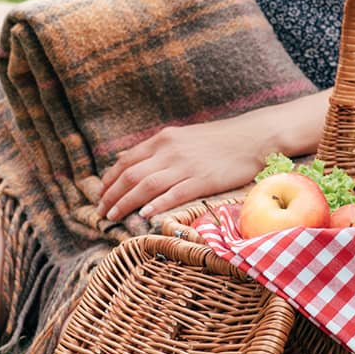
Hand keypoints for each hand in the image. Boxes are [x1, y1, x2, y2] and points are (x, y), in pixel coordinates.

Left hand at [96, 117, 270, 220]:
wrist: (254, 137)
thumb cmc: (220, 139)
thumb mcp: (183, 136)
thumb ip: (156, 149)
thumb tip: (126, 158)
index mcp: (164, 139)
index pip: (126, 160)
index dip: (110, 179)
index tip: (100, 194)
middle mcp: (170, 151)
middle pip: (131, 175)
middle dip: (111, 195)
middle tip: (101, 212)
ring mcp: (186, 166)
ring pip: (146, 186)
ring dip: (126, 203)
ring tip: (113, 217)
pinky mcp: (202, 180)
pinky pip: (173, 194)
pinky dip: (156, 205)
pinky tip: (144, 215)